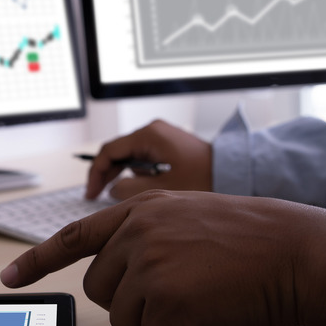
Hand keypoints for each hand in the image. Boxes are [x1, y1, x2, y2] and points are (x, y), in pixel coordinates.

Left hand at [0, 190, 325, 325]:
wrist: (296, 252)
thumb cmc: (250, 242)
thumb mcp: (185, 220)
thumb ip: (144, 237)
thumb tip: (114, 273)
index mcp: (139, 211)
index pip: (73, 236)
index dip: (37, 260)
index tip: (10, 276)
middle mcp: (136, 232)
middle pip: (97, 290)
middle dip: (130, 303)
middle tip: (174, 297)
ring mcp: (148, 261)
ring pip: (121, 317)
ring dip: (156, 322)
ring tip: (196, 303)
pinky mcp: (164, 295)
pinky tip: (204, 320)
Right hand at [86, 120, 211, 199]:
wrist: (234, 173)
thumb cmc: (203, 179)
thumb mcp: (161, 189)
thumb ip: (129, 189)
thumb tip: (113, 188)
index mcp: (148, 135)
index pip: (109, 151)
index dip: (96, 173)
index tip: (91, 193)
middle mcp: (152, 130)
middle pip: (117, 151)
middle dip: (106, 173)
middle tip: (97, 195)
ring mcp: (160, 136)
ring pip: (129, 155)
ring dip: (123, 174)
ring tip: (122, 194)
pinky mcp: (167, 145)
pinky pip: (142, 157)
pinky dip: (137, 172)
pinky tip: (139, 187)